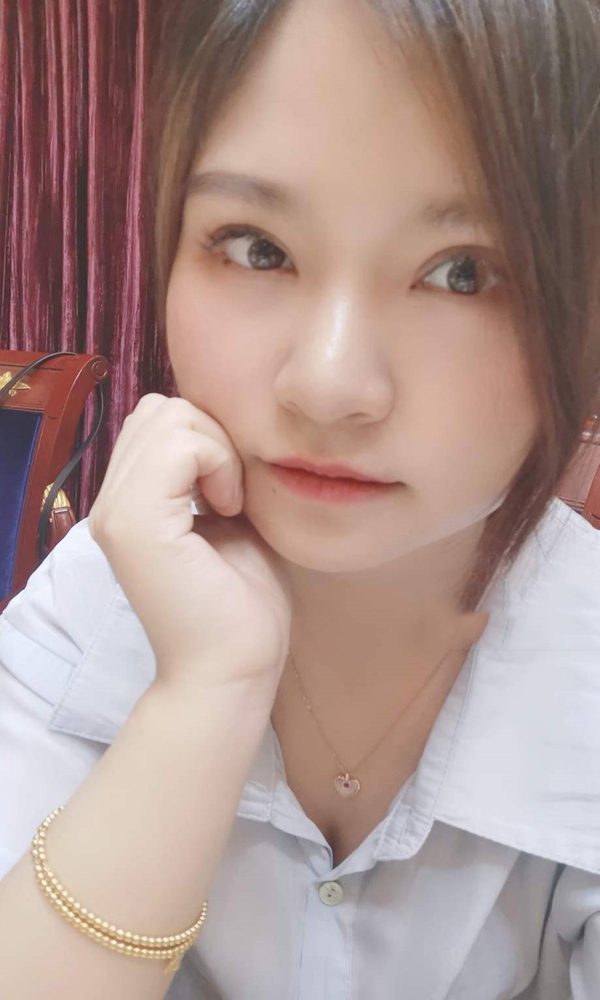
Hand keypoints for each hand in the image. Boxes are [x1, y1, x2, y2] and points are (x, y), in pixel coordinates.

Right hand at [88, 394, 291, 694]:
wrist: (235, 668)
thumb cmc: (243, 602)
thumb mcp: (229, 518)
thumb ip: (211, 471)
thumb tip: (221, 427)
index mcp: (128, 501)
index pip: (157, 418)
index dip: (206, 437)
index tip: (233, 491)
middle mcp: (110, 502)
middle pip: (160, 408)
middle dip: (210, 436)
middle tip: (233, 494)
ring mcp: (116, 511)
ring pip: (167, 416)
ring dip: (215, 449)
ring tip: (229, 502)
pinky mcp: (134, 523)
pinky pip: (179, 447)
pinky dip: (217, 464)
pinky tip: (228, 509)